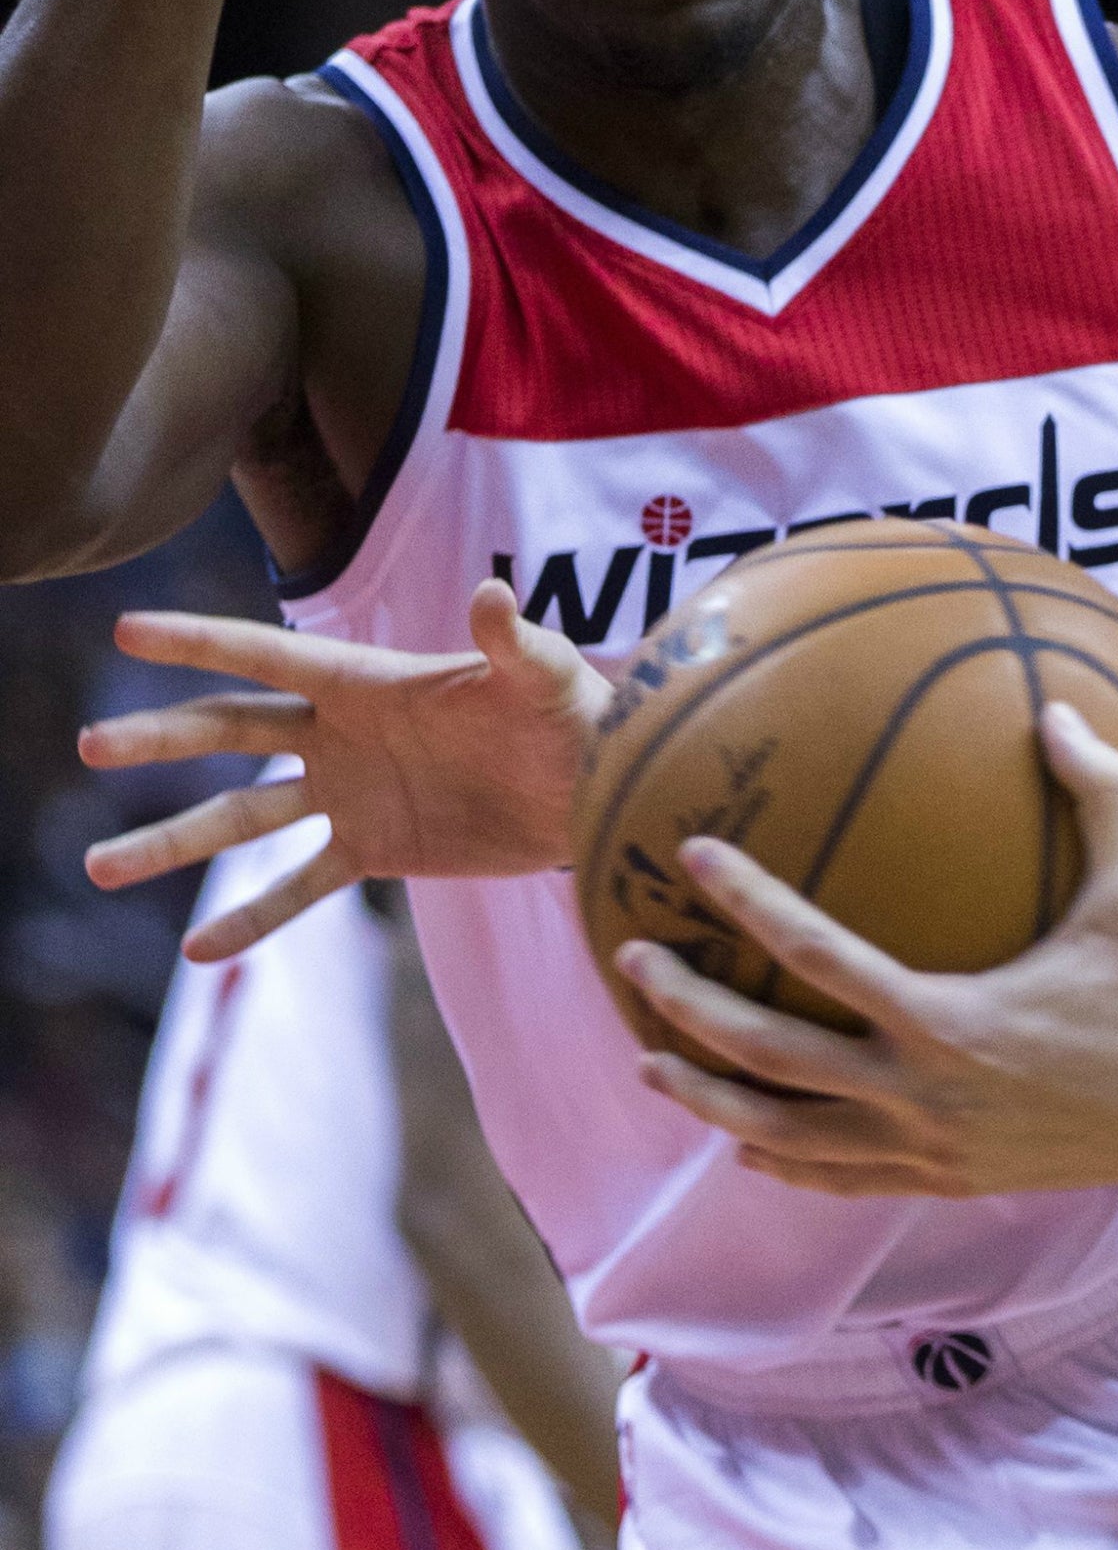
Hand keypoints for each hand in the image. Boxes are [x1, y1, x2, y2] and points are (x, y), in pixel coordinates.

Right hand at [79, 583, 607, 957]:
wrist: (597, 790)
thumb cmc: (578, 716)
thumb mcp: (547, 679)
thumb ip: (513, 645)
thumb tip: (495, 597)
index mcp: (366, 681)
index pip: (266, 657)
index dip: (198, 641)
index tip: (127, 631)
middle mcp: (341, 734)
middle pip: (231, 732)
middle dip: (160, 740)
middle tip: (89, 747)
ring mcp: (350, 795)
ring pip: (243, 818)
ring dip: (174, 839)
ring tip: (101, 866)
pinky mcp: (375, 852)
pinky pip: (301, 888)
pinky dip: (253, 918)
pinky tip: (198, 952)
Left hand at [617, 707, 1117, 1200]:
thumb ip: (1101, 792)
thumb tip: (1055, 707)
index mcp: (951, 1021)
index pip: (819, 957)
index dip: (748, 904)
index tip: (694, 856)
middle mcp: (922, 1095)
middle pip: (767, 1059)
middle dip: (685, 1010)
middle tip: (632, 958)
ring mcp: (926, 1150)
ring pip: (782, 1136)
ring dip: (708, 1098)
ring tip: (648, 1060)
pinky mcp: (943, 1182)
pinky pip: (836, 1179)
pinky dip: (778, 1160)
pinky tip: (744, 1139)